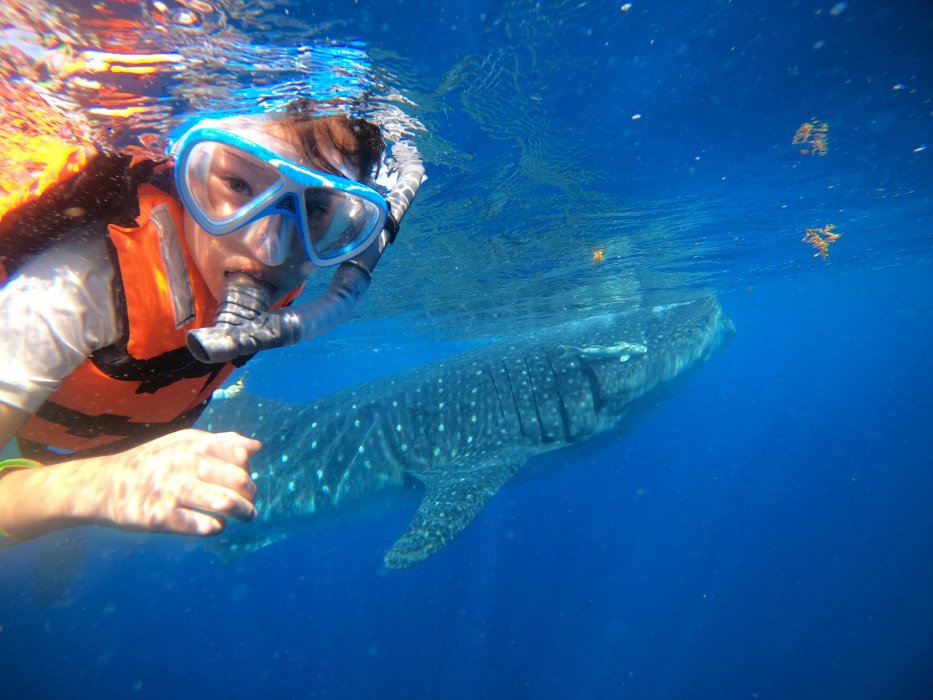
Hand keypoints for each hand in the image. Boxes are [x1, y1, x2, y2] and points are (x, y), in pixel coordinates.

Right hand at [91, 429, 261, 535]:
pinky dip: (216, 527)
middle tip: (249, 504)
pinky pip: (203, 525)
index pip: (239, 453)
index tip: (244, 477)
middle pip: (238, 480)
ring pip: (225, 503)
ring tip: (246, 517)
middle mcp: (185, 463)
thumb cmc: (154, 462)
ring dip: (243, 513)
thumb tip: (256, 446)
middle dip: (250, 495)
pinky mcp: (162, 517)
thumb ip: (222, 442)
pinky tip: (215, 525)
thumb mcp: (184, 442)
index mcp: (193, 444)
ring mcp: (173, 490)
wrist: (104, 484)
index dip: (247, 468)